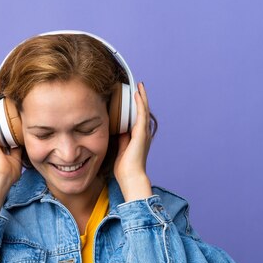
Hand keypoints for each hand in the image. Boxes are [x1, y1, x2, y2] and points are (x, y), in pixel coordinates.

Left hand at [113, 82, 153, 200]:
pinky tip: (137, 94)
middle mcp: (144, 133)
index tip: (133, 96)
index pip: (138, 118)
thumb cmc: (125, 168)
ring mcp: (144, 133)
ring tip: (139, 85)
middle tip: (138, 86)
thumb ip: (122, 138)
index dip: (136, 107)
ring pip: (144, 110)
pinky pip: (141, 114)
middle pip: (143, 112)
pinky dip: (140, 103)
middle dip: (141, 99)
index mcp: (138, 137)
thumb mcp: (121, 149)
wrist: (130, 177)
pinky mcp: (141, 133)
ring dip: (142, 97)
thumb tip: (119, 129)